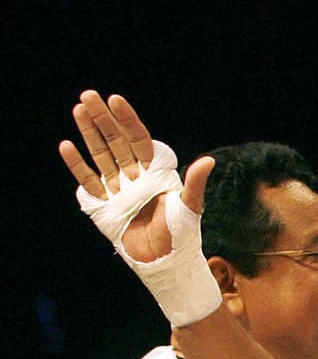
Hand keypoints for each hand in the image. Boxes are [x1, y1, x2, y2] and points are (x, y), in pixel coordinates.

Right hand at [59, 90, 220, 325]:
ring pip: (101, 155)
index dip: (127, 120)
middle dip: (103, 119)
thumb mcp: (190, 207)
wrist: (164, 263)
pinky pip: (89, 180)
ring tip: (78, 109)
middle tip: (89, 95)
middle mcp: (135, 176)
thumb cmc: (182, 235)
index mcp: (156, 173)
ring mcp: (118, 189)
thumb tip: (208, 161)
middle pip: (116, 142)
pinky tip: (67, 145)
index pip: (138, 139)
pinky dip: (77, 164)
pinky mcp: (103, 204)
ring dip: (89, 133)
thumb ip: (195, 184)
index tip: (115, 100)